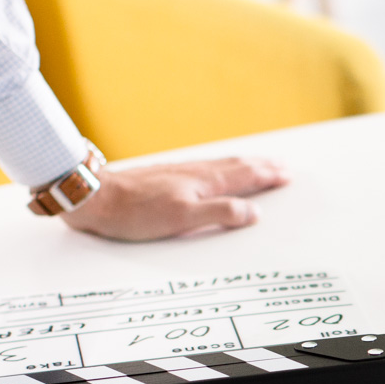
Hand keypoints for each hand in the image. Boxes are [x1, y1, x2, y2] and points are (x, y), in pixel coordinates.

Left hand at [60, 157, 289, 240]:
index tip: (287, 175)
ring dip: (245, 164)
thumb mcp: (184, 219)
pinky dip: (223, 167)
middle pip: (238, 165)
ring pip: (222, 164)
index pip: (246, 176)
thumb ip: (220, 214)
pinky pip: (207, 167)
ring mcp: (182, 172)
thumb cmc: (136, 212)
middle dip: (263, 166)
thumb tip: (252, 213)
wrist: (97, 197)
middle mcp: (196, 171)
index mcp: (205, 181)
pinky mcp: (168, 175)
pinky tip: (216, 170)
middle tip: (282, 166)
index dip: (268, 176)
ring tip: (258, 164)